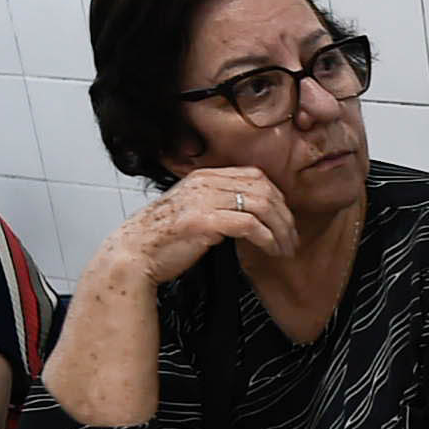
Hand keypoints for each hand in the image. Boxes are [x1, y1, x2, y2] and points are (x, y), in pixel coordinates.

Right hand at [122, 168, 296, 284]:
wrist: (135, 252)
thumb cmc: (165, 238)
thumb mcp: (193, 210)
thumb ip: (217, 203)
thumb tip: (250, 214)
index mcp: (204, 176)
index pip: (255, 176)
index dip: (278, 197)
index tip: (285, 219)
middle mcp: (206, 183)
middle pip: (264, 190)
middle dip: (285, 216)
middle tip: (292, 238)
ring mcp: (204, 200)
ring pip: (262, 206)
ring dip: (280, 230)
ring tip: (286, 248)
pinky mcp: (204, 222)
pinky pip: (250, 224)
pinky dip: (267, 239)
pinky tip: (271, 250)